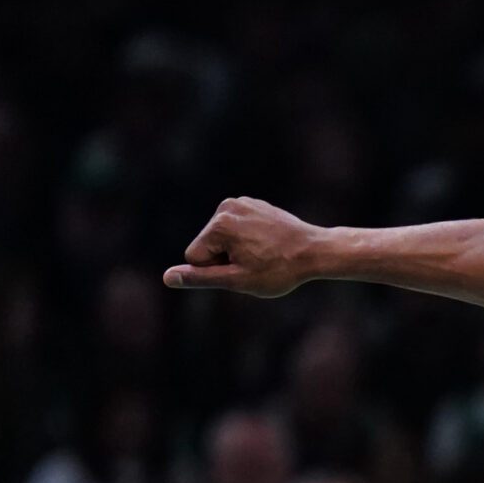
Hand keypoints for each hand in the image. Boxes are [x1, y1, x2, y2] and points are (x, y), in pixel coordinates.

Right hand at [163, 197, 326, 296]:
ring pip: (221, 237)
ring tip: (264, 253)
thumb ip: (200, 278)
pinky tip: (268, 243)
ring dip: (237, 249)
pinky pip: (237, 228)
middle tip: (257, 262)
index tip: (244, 269)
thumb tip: (167, 278)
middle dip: (225, 258)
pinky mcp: (252, 204)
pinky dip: (247, 238)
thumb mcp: (237, 280)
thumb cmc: (279, 270)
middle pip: (207, 244)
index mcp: (219, 224)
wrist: (316, 251)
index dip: (216, 270)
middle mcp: (225, 207)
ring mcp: (240, 202)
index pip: (194, 256)